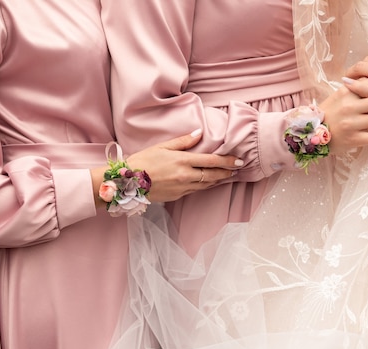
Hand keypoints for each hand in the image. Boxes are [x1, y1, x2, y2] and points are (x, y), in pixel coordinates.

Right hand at [125, 129, 242, 201]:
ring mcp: (182, 188)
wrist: (129, 183)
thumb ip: (183, 141)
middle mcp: (186, 176)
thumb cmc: (143, 161)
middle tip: (238, 169)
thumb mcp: (162, 146)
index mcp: (183, 161)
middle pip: (213, 175)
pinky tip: (209, 183)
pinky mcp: (178, 196)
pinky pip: (196, 191)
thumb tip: (199, 133)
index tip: (239, 160)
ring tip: (227, 176)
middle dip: (227, 172)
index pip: (212, 161)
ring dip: (218, 180)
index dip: (227, 161)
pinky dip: (205, 186)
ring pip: (206, 185)